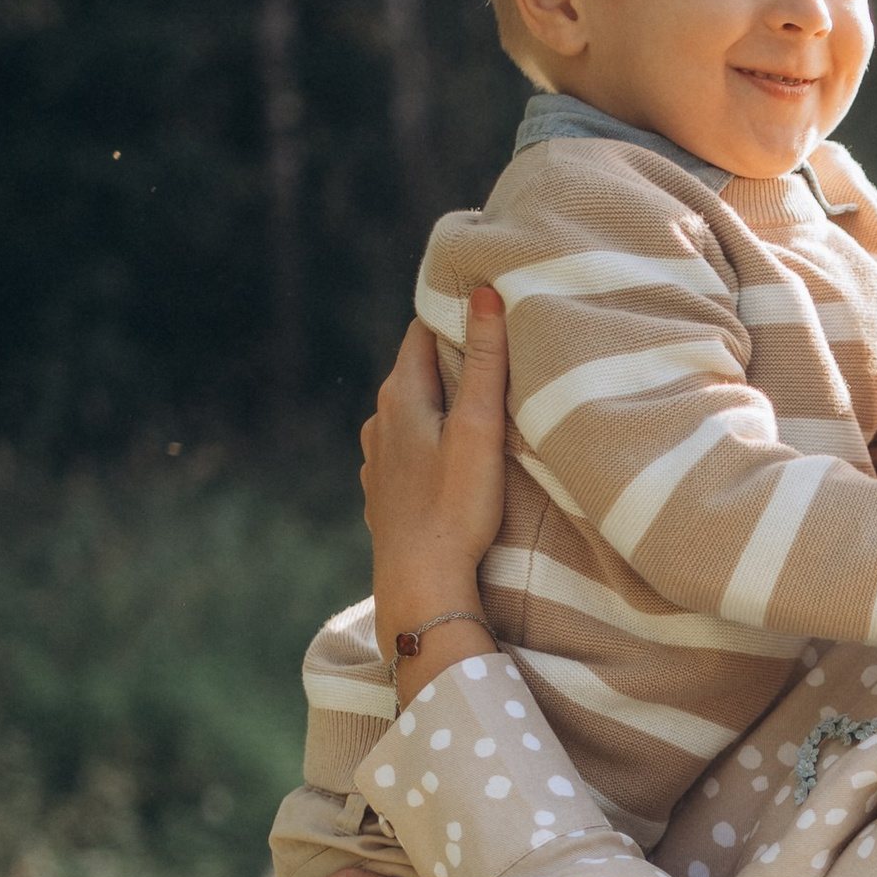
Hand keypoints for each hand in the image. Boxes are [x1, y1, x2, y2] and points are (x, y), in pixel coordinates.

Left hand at [362, 283, 510, 706]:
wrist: (420, 585)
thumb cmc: (455, 507)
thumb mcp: (480, 429)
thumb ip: (485, 361)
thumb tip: (484, 291)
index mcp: (400, 396)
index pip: (423, 331)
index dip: (455, 317)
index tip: (488, 311)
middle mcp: (379, 422)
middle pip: (419, 371)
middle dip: (454, 362)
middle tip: (498, 357)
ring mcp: (378, 460)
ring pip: (413, 414)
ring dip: (443, 408)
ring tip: (481, 412)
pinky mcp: (385, 495)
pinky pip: (410, 452)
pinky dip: (432, 445)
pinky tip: (454, 462)